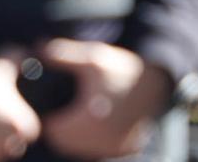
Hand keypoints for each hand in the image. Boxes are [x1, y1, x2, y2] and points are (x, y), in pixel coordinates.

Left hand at [39, 39, 173, 159]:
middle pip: (65, 141)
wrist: (159, 82)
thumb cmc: (124, 69)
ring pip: (82, 147)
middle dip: (63, 127)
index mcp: (87, 120)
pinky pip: (100, 149)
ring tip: (86, 114)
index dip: (52, 116)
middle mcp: (100, 139)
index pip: (52, 129)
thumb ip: (63, 55)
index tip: (57, 105)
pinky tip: (101, 122)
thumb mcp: (93, 58)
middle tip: (72, 109)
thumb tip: (38, 48)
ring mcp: (113, 146)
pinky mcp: (124, 149)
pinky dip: (97, 139)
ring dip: (79, 135)